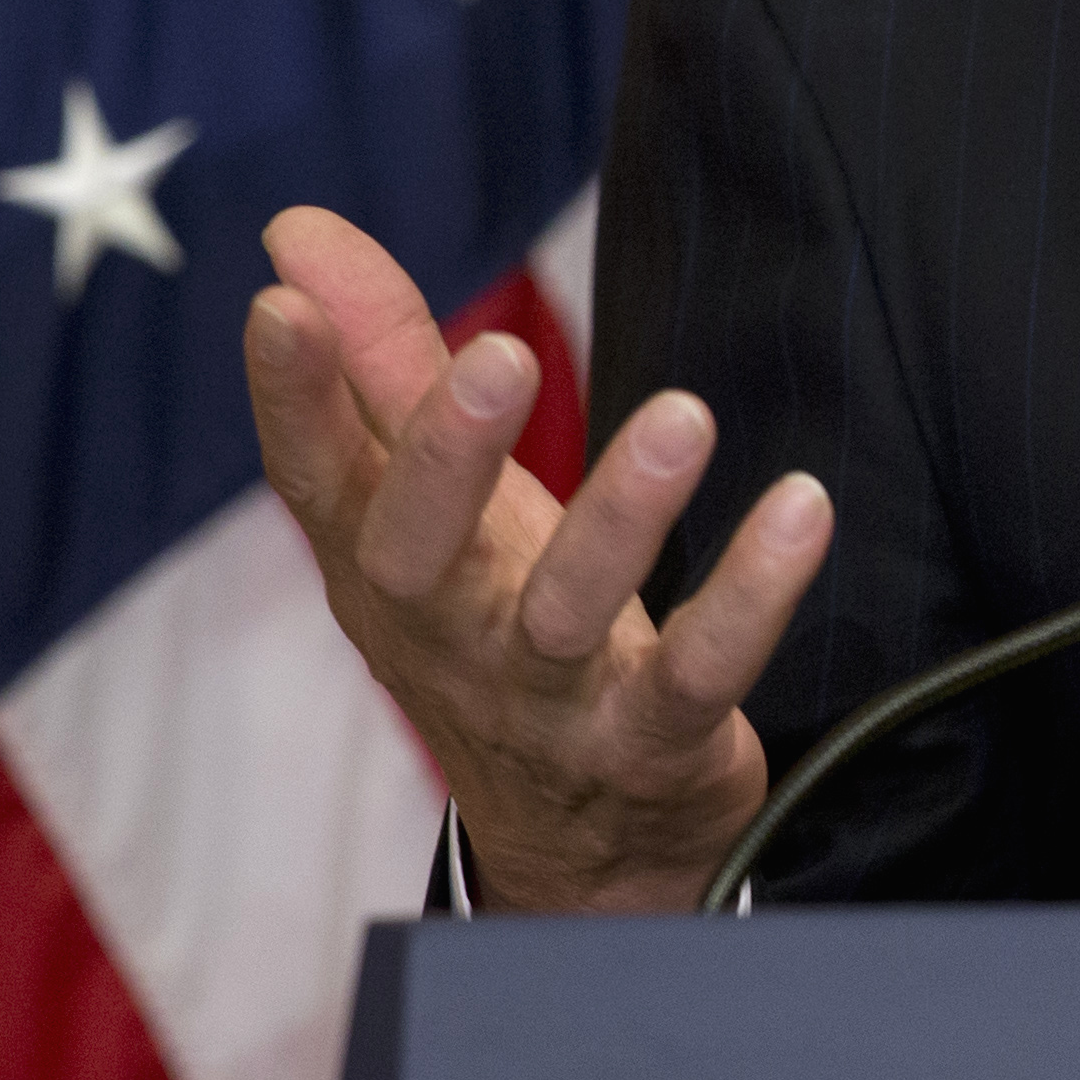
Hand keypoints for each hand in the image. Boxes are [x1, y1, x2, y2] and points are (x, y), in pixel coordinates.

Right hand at [245, 205, 833, 911]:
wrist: (583, 847)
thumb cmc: (494, 625)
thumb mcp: (431, 504)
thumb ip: (378, 364)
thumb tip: (296, 231)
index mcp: (382, 568)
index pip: (316, 483)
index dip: (291, 402)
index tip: (279, 308)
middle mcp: (449, 636)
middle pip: (419, 557)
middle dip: (449, 457)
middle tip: (499, 356)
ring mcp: (549, 701)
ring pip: (568, 615)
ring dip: (624, 514)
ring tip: (684, 416)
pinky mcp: (654, 741)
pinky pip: (702, 672)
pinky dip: (752, 596)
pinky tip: (800, 507)